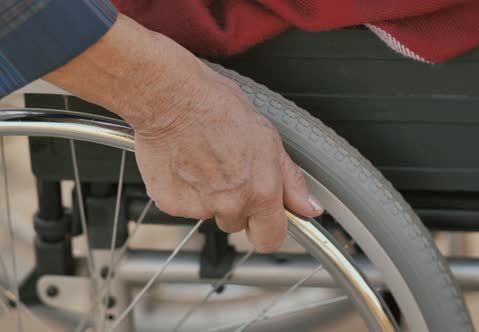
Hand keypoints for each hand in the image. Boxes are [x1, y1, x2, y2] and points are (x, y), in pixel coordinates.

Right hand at [45, 14, 323, 251]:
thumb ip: (290, 181)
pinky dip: (183, 191)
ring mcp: (198, 207)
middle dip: (236, 206)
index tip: (263, 220)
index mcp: (261, 191)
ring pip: (209, 214)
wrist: (171, 98)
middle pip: (237, 225)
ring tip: (204, 161)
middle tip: (227, 172)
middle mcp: (231, 204)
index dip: (267, 230)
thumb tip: (308, 208)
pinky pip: (183, 206)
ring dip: (208, 197)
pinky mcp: (170, 203)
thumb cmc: (216, 107)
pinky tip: (184, 163)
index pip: (270, 240)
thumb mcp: (267, 138)